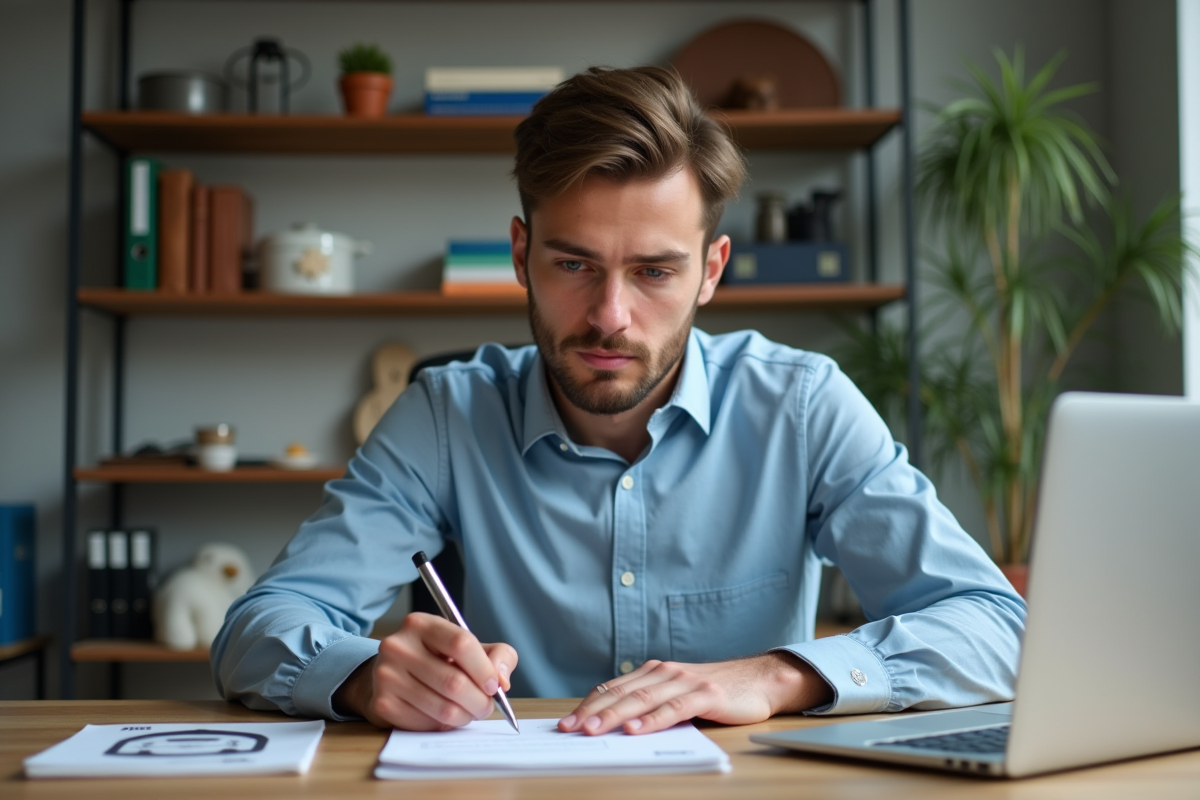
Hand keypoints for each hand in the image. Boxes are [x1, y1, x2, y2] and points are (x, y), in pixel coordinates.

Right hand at [333, 612, 517, 730]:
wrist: (391, 674)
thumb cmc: (436, 658)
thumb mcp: (467, 645)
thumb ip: (496, 654)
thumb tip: (502, 680)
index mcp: (421, 624)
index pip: (461, 643)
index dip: (484, 669)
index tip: (494, 685)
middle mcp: (398, 646)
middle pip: (454, 682)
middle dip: (480, 701)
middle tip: (486, 707)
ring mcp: (387, 676)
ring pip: (443, 708)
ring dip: (465, 716)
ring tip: (468, 712)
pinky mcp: (383, 704)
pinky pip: (427, 724)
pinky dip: (444, 725)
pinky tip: (443, 715)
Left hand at [557, 651, 831, 735]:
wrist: (759, 680)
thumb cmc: (716, 692)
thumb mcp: (676, 694)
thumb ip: (650, 704)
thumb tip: (614, 725)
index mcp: (654, 671)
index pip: (613, 688)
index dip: (588, 705)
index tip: (566, 722)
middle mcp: (665, 672)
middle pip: (621, 693)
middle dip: (592, 712)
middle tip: (569, 729)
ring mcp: (684, 682)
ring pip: (642, 699)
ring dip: (615, 716)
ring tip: (593, 730)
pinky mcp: (704, 695)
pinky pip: (673, 708)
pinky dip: (652, 720)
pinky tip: (636, 730)